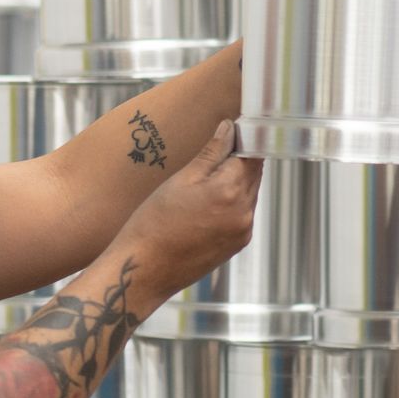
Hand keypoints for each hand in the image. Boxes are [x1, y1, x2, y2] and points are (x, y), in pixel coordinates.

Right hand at [112, 119, 261, 297]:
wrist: (144, 270)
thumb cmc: (153, 224)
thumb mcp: (180, 180)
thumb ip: (211, 153)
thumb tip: (229, 128)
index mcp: (230, 190)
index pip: (251, 152)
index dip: (244, 137)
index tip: (235, 128)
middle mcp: (244, 212)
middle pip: (254, 173)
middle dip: (241, 158)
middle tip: (219, 148)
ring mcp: (243, 231)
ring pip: (250, 193)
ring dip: (236, 181)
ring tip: (207, 179)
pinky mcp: (237, 244)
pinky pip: (243, 213)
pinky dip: (233, 202)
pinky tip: (207, 203)